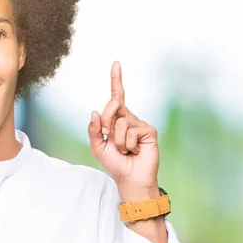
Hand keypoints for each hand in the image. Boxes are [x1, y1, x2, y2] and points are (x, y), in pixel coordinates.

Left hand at [88, 61, 159, 201]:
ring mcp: (140, 124)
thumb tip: (95, 112)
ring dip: (117, 141)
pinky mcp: (149, 131)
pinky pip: (131, 131)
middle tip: (111, 138)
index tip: (116, 63)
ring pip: (120, 122)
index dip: (116, 79)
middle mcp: (129, 118)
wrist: (130, 179)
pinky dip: (128, 144)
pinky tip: (135, 150)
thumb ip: (94, 131)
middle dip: (107, 122)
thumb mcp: (97, 148)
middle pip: (113, 105)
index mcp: (116, 119)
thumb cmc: (116, 164)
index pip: (116, 96)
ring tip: (125, 150)